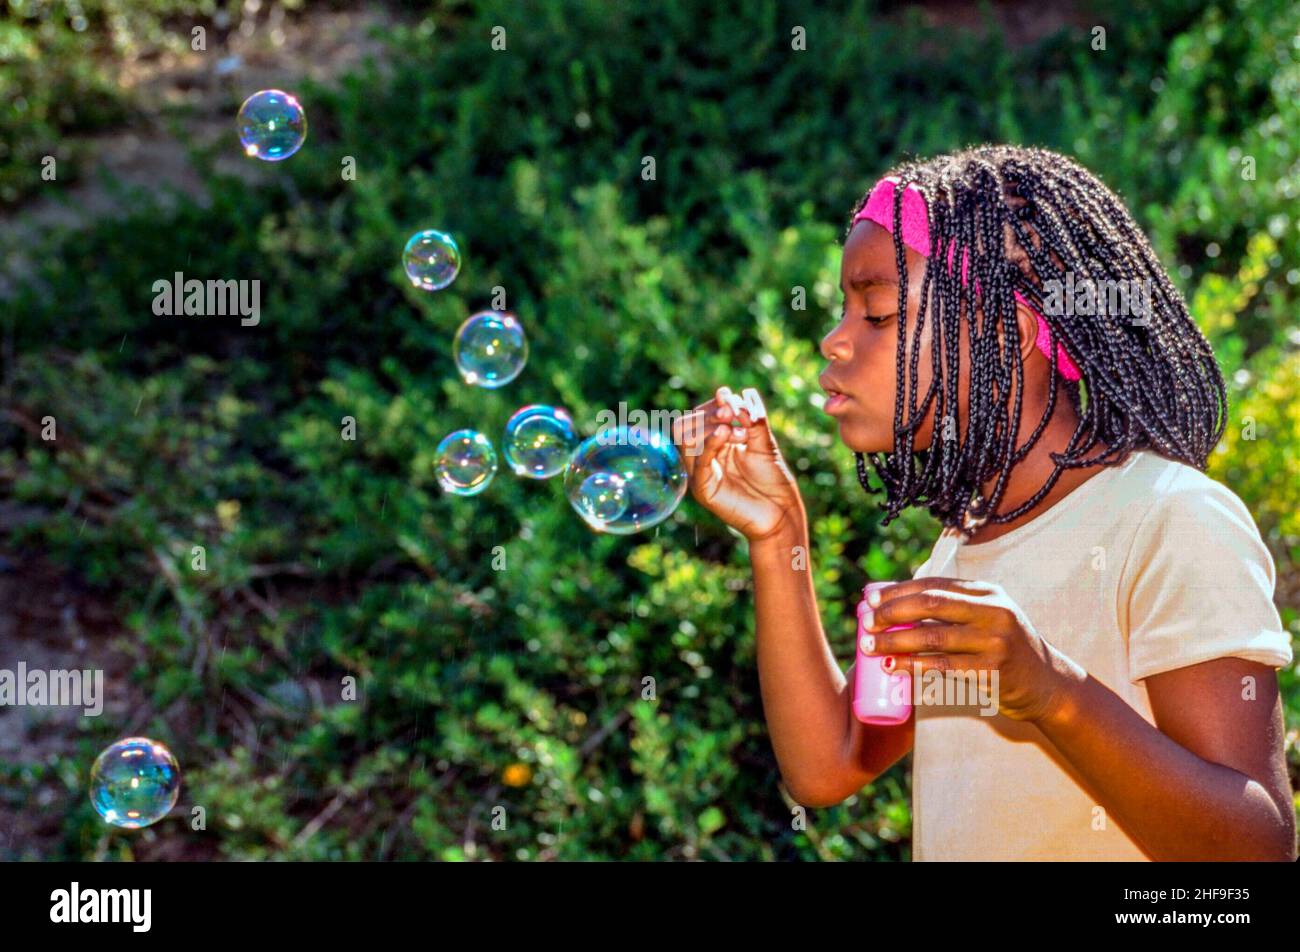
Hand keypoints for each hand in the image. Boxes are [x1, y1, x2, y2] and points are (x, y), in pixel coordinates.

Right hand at [670, 386, 804, 543]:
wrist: (781, 513)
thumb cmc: (773, 480)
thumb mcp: (764, 443)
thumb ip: (752, 420)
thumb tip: (743, 393)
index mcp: (715, 444)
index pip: (699, 417)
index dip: (712, 405)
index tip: (729, 398)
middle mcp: (704, 457)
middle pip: (686, 425)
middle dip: (707, 413)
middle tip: (730, 412)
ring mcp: (701, 473)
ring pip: (686, 440)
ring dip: (708, 426)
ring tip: (733, 426)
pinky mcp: (703, 489)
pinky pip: (697, 462)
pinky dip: (709, 443)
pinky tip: (726, 433)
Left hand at [861, 577, 1085, 723]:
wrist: (1045, 684)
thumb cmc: (1003, 647)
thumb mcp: (986, 616)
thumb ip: (951, 605)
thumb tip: (891, 598)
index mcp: (987, 592)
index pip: (934, 584)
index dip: (898, 591)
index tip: (870, 599)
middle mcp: (993, 611)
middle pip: (930, 605)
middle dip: (892, 612)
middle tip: (866, 622)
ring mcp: (994, 641)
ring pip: (932, 637)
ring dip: (894, 641)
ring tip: (869, 647)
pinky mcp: (991, 671)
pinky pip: (942, 667)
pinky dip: (913, 666)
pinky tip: (892, 666)